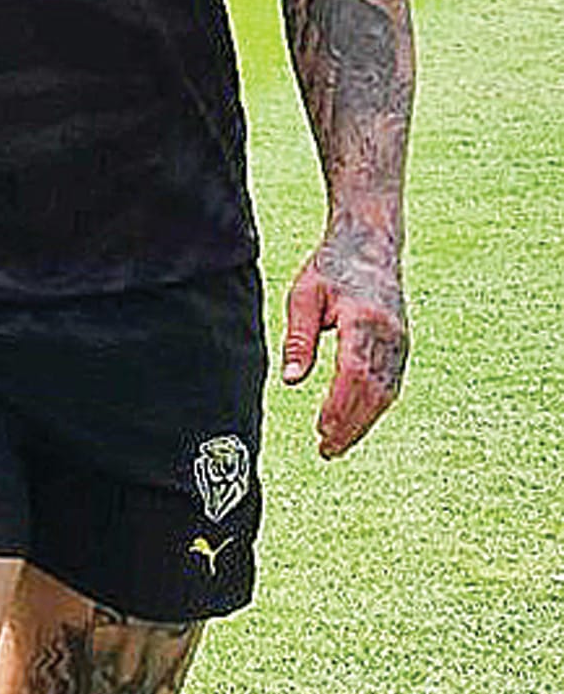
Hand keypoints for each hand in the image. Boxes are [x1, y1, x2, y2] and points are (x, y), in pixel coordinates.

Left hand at [281, 225, 408, 458]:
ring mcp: (400, 341)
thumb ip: (299, 338)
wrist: (370, 244)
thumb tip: (292, 379)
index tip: (321, 429)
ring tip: (336, 445)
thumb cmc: (331, 268)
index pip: (354, 372)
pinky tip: (354, 423)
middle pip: (373, 390)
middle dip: (350, 424)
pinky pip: (391, 384)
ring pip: (386, 392)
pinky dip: (373, 408)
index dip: (339, 405)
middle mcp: (390, 333)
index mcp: (364, 319)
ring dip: (362, 422)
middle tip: (326, 450)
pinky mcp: (402, 345)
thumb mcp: (304, 296)